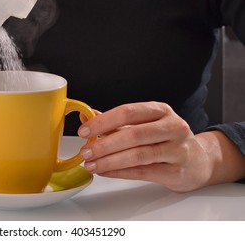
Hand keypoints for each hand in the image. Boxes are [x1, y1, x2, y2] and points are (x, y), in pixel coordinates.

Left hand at [78, 101, 244, 191]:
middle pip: (133, 135)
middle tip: (85, 152)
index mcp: (160, 111)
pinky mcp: (176, 171)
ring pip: (138, 155)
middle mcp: (172, 127)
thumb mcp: (143, 124)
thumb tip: (87, 116)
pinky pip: (142, 172)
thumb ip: (116, 121)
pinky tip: (105, 172)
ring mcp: (177, 149)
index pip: (128, 112)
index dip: (103, 121)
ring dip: (109, 161)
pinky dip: (119, 172)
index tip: (84, 130)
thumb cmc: (166, 139)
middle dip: (104, 144)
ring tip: (91, 164)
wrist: (198, 161)